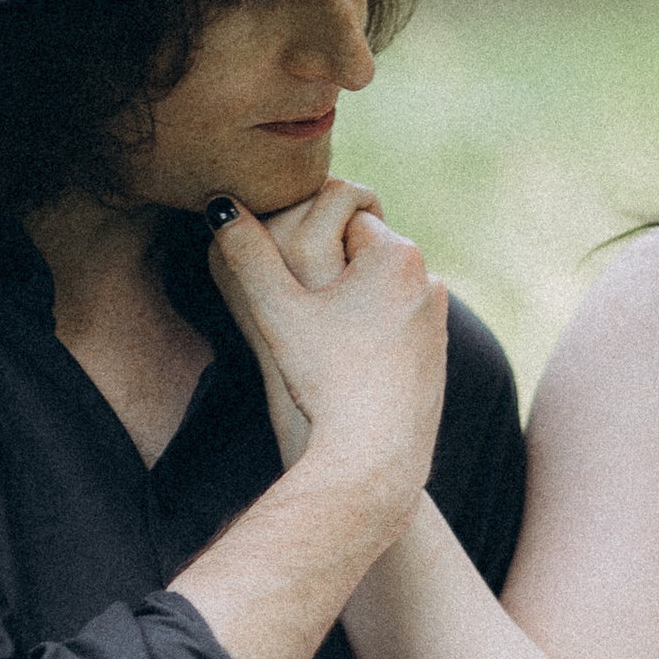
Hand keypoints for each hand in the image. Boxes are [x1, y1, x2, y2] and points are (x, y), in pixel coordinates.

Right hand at [208, 188, 445, 530]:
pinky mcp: (438, 351)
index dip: (306, 248)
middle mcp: (428, 277)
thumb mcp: (277, 311)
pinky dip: (372, 336)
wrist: (375, 454)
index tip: (294, 285)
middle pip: (360, 255)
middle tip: (306, 319)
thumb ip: (247, 254)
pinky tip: (348, 369)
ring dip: (350, 305)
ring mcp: (438, 317)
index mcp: (395, 253)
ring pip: (376, 291)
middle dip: (331, 275)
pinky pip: (394, 325)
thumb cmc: (324, 378)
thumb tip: (219, 204)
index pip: (337, 219)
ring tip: (326, 349)